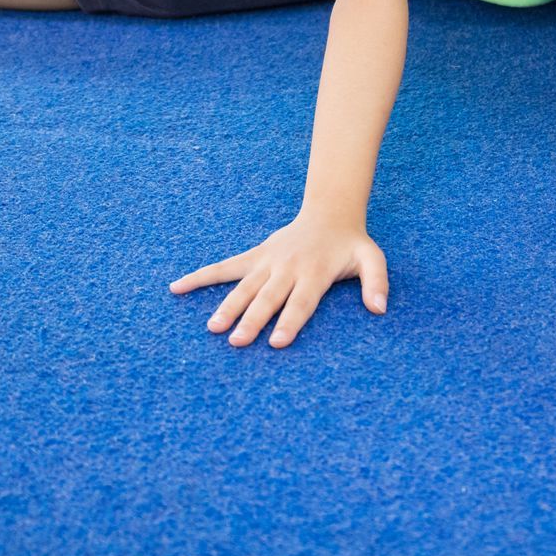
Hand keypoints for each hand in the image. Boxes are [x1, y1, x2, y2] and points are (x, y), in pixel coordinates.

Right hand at [169, 212, 388, 348]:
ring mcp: (267, 262)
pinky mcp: (254, 257)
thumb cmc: (350, 244)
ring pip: (244, 286)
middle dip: (253, 320)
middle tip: (237, 342)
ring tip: (213, 327)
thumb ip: (377, 282)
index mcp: (314, 273)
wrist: (329, 213)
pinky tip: (176, 288)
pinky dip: (200, 276)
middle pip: (268, 298)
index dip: (290, 322)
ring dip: (228, 306)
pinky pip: (223, 268)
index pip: (301, 302)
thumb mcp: (372, 259)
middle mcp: (288, 268)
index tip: (277, 342)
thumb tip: (379, 308)